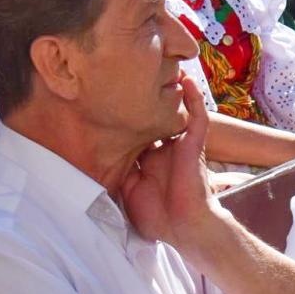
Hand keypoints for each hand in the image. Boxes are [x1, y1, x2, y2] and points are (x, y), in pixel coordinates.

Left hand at [118, 75, 217, 249]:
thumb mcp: (127, 191)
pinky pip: (197, 118)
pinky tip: (187, 82)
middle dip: (145, 97)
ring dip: (171, 91)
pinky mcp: (193, 144)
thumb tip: (96, 155)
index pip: (136, 130)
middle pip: (154, 116)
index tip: (109, 97)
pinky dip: (194, 99)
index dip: (125, 116)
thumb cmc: (157, 215)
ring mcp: (179, 144)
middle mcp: (164, 147)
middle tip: (130, 73)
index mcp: (148, 158)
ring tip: (163, 67)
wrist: (183, 226)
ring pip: (176, 111)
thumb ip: (117, 171)